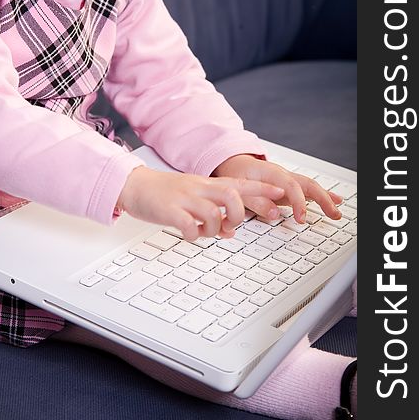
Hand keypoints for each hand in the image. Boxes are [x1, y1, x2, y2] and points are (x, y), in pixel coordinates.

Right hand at [116, 166, 284, 240]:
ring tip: (204, 232)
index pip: (240, 184)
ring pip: (214, 213)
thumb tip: (231, 231)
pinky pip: (189, 225)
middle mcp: (199, 189)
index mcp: (207, 185)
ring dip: (215, 229)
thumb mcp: (194, 198)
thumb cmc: (167, 193)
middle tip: (230, 225)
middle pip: (232, 196)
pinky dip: (194, 235)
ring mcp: (185, 199)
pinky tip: (189, 234)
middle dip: (239, 214)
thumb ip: (215, 211)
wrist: (137, 185)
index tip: (281, 192)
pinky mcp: (170, 211)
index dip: (261, 189)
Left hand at [212, 154, 342, 223]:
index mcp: (271, 173)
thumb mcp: (238, 189)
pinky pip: (307, 191)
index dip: (299, 202)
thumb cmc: (235, 173)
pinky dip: (321, 197)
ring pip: (310, 187)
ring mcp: (287, 180)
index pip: (291, 186)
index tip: (302, 219)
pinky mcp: (288, 187)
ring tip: (337, 213)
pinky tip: (333, 202)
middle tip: (333, 214)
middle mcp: (282, 175)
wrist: (233, 163)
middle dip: (322, 199)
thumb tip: (274, 214)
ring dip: (325, 199)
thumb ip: (256, 202)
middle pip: (307, 184)